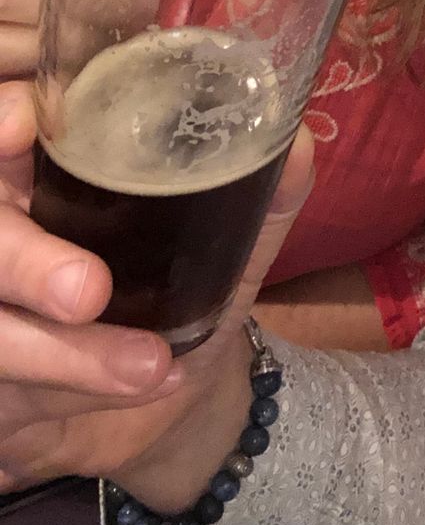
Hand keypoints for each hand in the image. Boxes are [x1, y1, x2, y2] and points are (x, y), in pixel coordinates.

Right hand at [0, 81, 313, 508]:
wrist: (160, 405)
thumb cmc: (181, 291)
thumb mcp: (228, 241)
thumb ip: (262, 192)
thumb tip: (296, 144)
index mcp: (46, 176)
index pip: (3, 132)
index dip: (1, 119)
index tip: (19, 127)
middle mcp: (6, 230)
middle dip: (22, 260)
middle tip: (87, 292)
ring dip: (65, 354)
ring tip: (150, 366)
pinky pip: (6, 395)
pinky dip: (74, 392)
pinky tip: (136, 387)